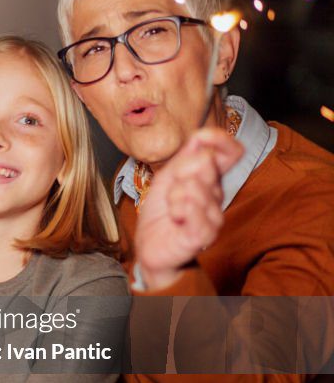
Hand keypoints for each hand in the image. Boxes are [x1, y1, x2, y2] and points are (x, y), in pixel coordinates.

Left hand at [135, 128, 243, 289]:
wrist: (152, 246)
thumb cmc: (161, 213)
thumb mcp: (166, 178)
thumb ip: (184, 158)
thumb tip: (201, 136)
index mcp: (211, 179)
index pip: (231, 152)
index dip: (220, 139)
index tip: (203, 137)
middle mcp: (217, 195)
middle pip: (205, 164)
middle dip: (180, 172)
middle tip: (172, 192)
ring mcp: (213, 214)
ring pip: (193, 186)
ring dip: (174, 196)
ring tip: (172, 209)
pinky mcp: (204, 233)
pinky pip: (191, 208)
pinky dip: (177, 210)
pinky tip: (176, 219)